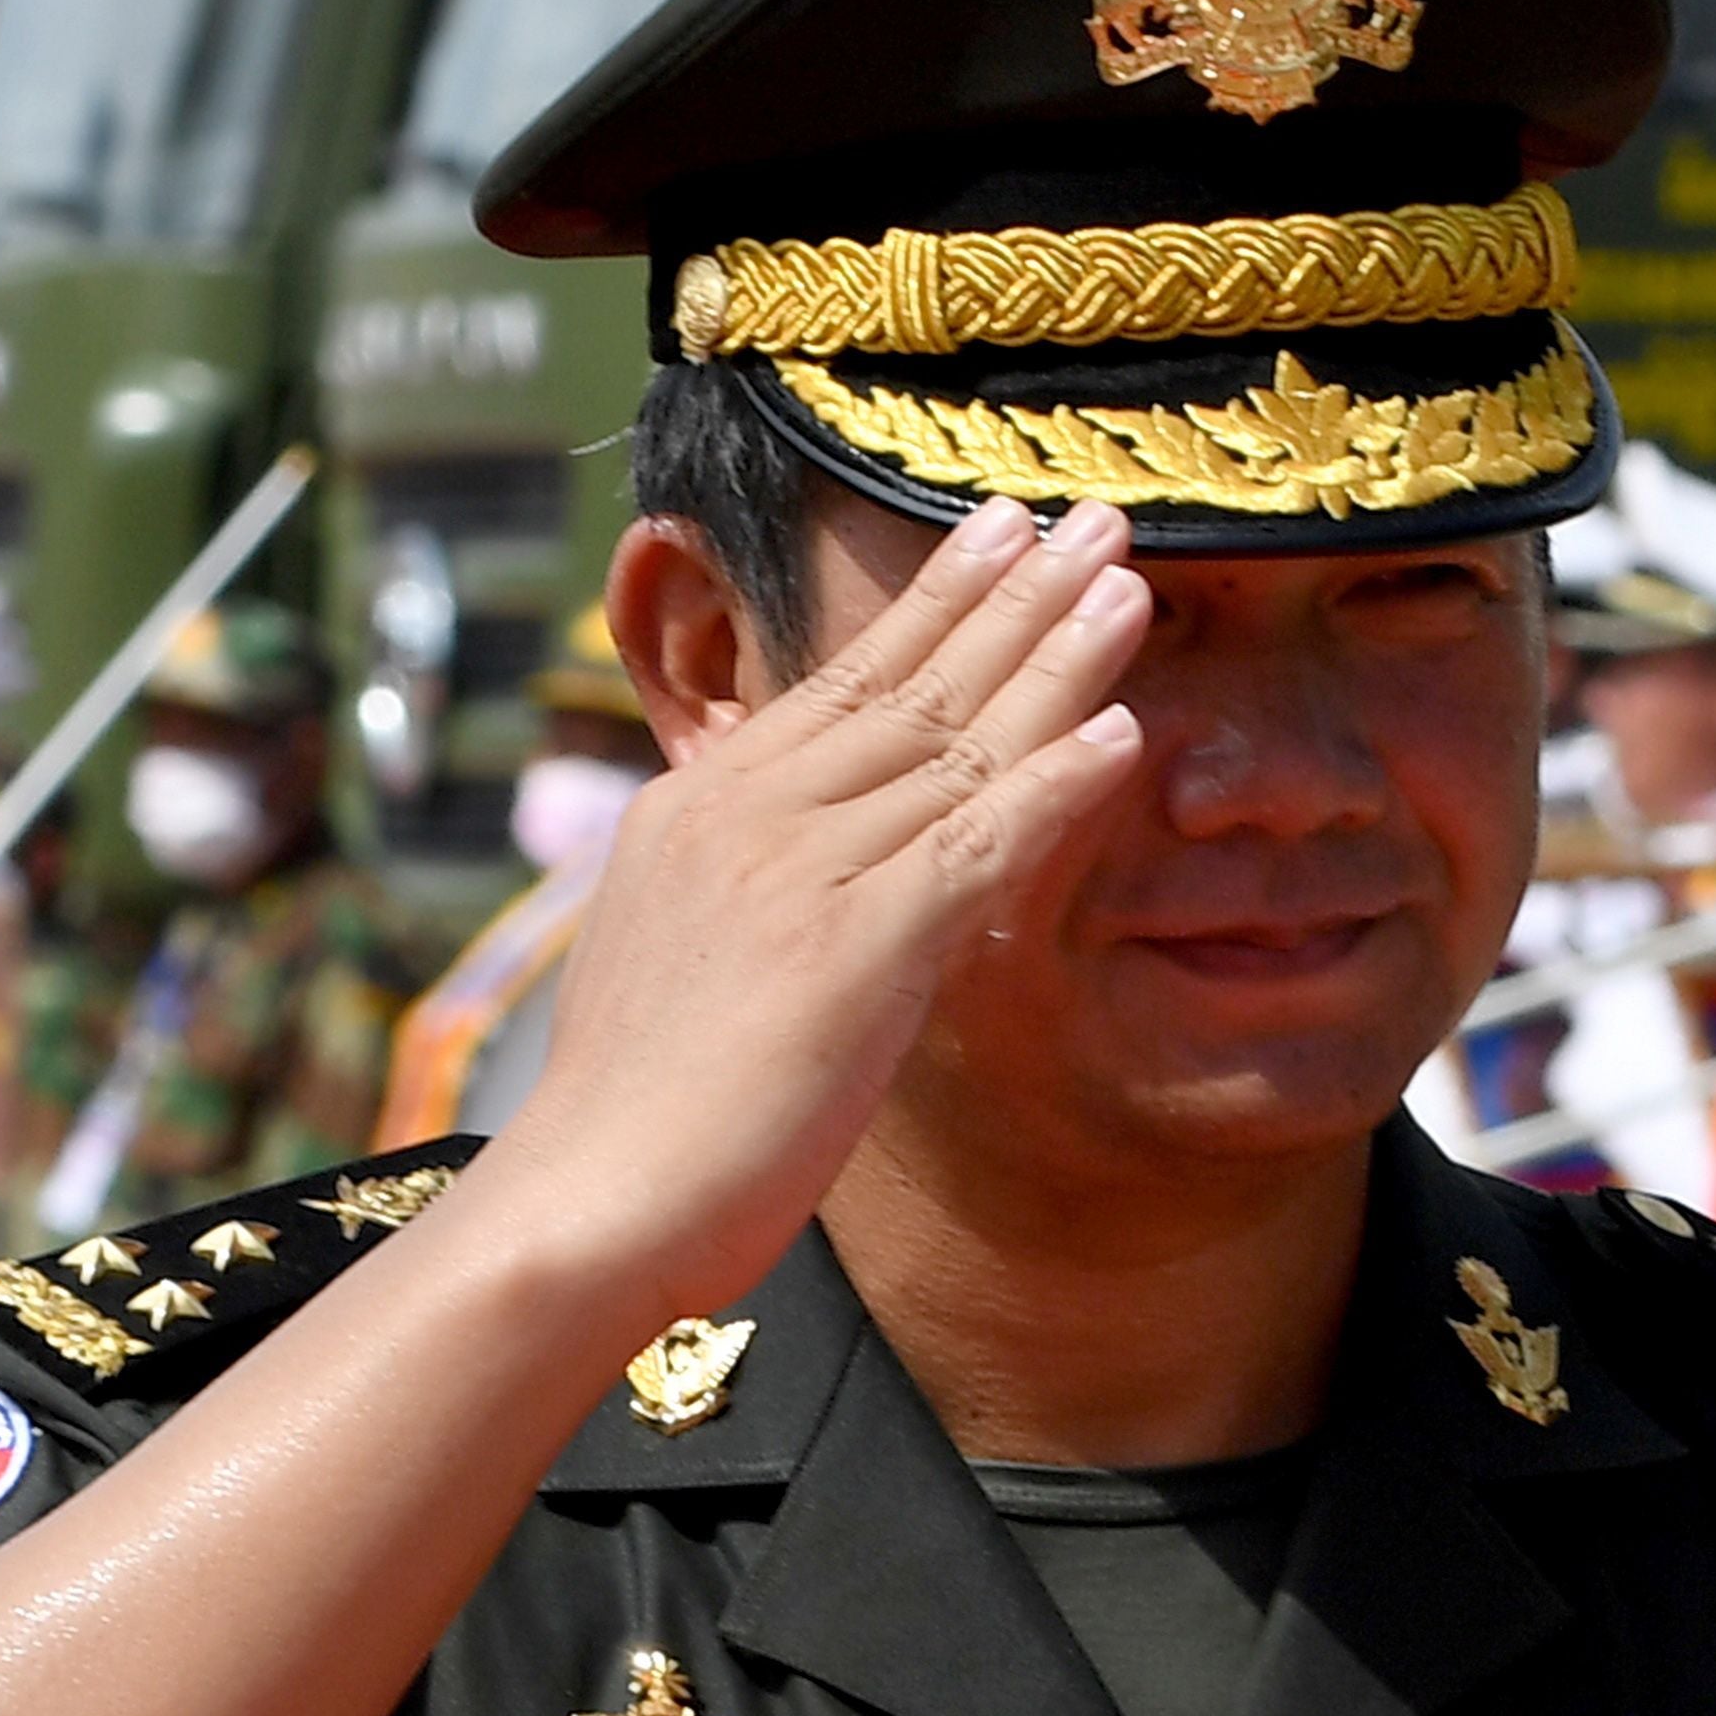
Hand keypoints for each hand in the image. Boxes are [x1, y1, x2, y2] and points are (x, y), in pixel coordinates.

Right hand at [463, 501, 1150, 1324]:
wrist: (587, 1199)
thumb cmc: (640, 1107)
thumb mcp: (687, 953)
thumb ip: (755, 884)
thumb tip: (813, 863)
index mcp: (705, 807)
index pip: (842, 683)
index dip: (935, 605)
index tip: (1002, 534)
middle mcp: (750, 814)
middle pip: (906, 683)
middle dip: (1009, 594)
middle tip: (1091, 516)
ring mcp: (800, 873)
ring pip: (949, 744)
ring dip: (1052, 659)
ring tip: (1128, 582)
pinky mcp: (851, 950)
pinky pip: (971, 847)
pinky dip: (1050, 788)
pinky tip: (1121, 736)